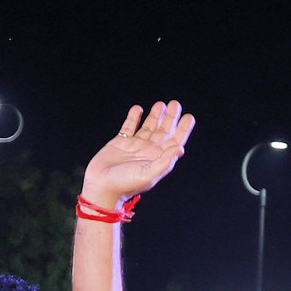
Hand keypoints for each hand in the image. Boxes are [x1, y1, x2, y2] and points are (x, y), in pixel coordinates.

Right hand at [82, 100, 196, 207]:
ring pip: (148, 127)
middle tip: (175, 104)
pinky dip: (133, 118)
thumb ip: (165, 162)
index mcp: (158, 158)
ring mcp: (134, 146)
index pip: (174, 141)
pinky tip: (138, 109)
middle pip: (163, 131)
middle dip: (170, 118)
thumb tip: (181, 148)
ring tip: (161, 104)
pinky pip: (128, 127)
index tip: (189, 117)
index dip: (182, 129)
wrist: (101, 187)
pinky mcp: (120, 143)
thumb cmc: (125, 185)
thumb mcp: (148, 174)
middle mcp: (148, 151)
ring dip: (155, 116)